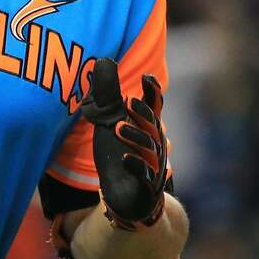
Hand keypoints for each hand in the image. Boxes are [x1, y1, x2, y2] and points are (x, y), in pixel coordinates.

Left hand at [79, 58, 168, 229]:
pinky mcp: (147, 187)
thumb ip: (108, 95)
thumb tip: (103, 60)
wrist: (126, 198)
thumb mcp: (110, 122)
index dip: (153, 92)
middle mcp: (155, 144)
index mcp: (148, 127)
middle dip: (142, 113)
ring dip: (135, 137)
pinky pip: (145, 176)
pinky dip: (136, 167)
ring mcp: (154, 167)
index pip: (154, 106)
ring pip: (149, 149)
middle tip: (127, 101)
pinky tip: (124, 159)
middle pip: (152, 125)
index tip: (147, 77)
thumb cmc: (119, 154)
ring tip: (118, 127)